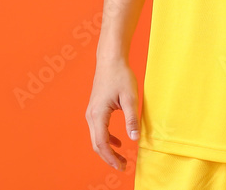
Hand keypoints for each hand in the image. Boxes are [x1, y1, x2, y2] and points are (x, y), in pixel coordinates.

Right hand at [85, 57, 140, 171]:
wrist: (110, 60)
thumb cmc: (120, 75)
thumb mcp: (130, 97)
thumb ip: (131, 118)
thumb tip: (134, 138)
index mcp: (98, 113)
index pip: (102, 143)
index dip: (111, 158)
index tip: (122, 166)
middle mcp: (91, 115)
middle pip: (97, 144)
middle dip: (109, 158)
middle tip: (123, 166)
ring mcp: (92, 112)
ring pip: (97, 138)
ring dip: (108, 150)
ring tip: (122, 158)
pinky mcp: (95, 109)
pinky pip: (99, 130)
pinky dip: (107, 139)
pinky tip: (119, 142)